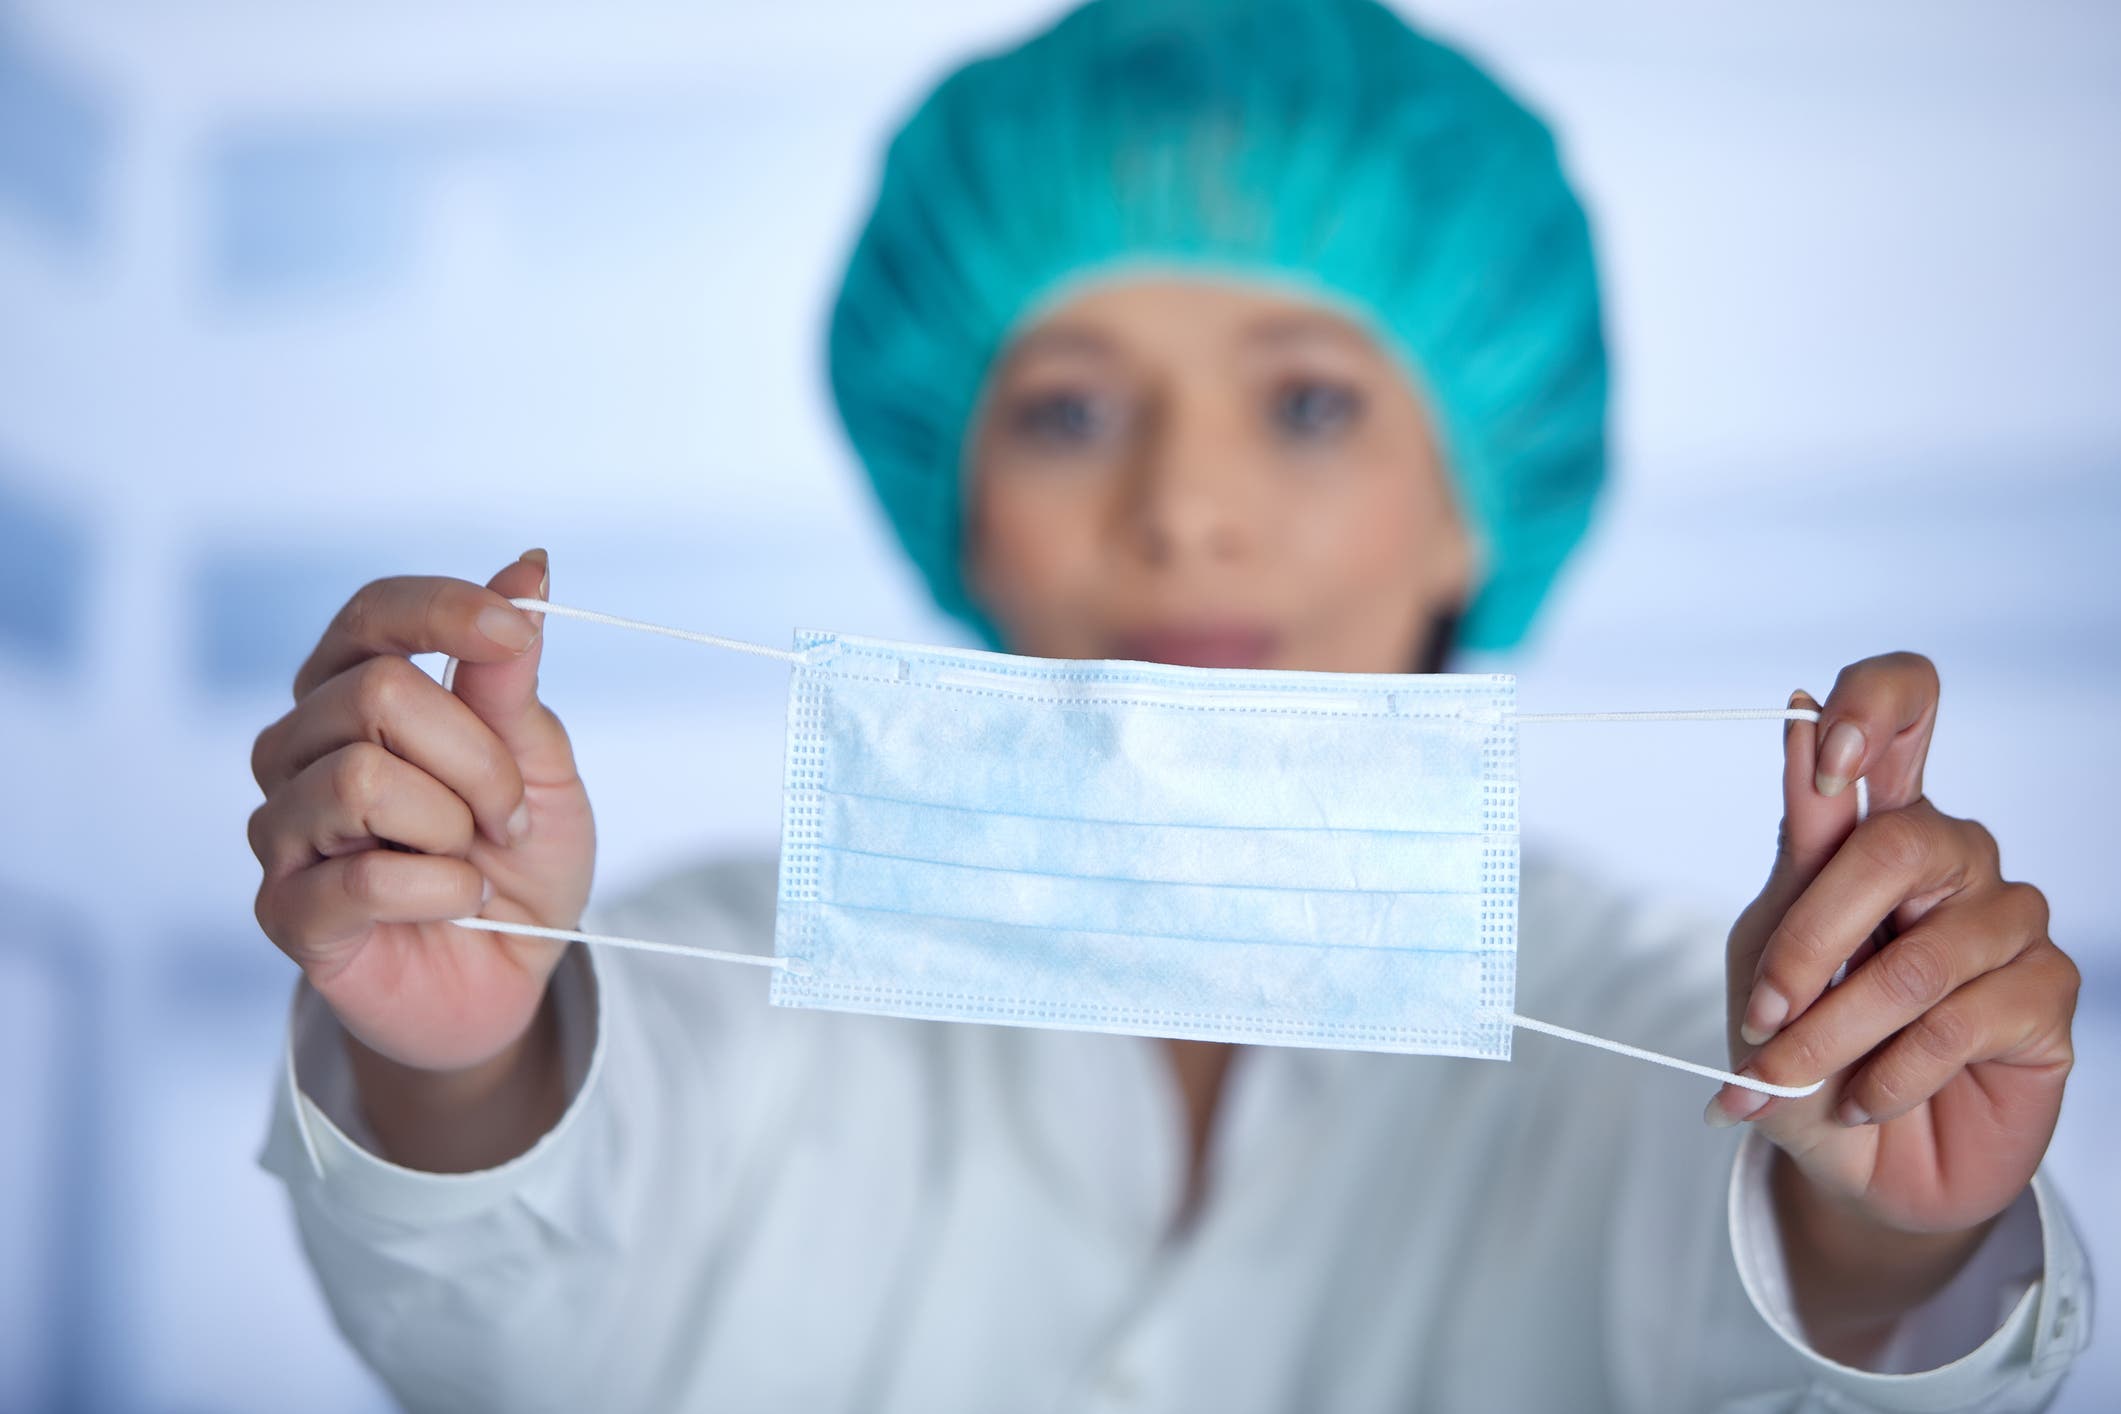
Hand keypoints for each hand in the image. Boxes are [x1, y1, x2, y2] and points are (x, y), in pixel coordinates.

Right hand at [248, 551, 595, 1075]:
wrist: (510, 977)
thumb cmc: (514, 860)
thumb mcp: (537, 761)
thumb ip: (512, 677)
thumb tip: (528, 565)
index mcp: (353, 693)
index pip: (371, 614)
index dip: (445, 610)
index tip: (517, 633)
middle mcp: (299, 748)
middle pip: (378, 693)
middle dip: (480, 758)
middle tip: (509, 815)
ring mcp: (282, 828)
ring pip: (362, 780)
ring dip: (456, 825)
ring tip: (473, 858)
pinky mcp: (286, 911)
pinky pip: (363, 876)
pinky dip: (443, 887)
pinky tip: (455, 900)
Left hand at [1713, 655, 2076, 1351]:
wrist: (1849, 1161)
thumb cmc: (1804, 1049)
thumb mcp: (1769, 952)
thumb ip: (1798, 846)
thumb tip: (1798, 715)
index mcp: (1878, 825)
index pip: (1905, 707)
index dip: (1874, 703)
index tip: (1822, 744)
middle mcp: (1953, 859)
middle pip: (1904, 843)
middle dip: (1812, 942)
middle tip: (1764, 1015)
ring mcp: (2008, 922)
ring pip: (1918, 959)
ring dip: (1835, 1034)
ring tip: (1793, 1078)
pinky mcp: (2046, 996)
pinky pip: (1961, 1023)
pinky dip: (1891, 1071)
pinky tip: (1869, 1097)